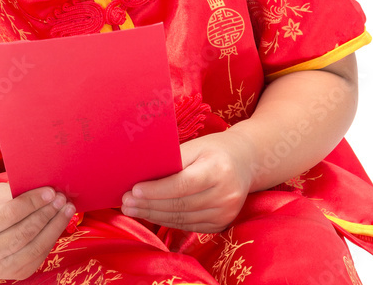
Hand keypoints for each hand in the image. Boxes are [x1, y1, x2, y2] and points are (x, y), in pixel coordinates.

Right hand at [0, 182, 75, 280]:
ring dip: (54, 227)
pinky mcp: (15, 274)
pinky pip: (38, 256)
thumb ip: (15, 194)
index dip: (32, 202)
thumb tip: (44, 189)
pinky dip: (51, 238)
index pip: (10, 214)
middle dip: (46, 214)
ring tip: (66, 209)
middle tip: (61, 198)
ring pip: (34, 247)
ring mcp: (0, 268)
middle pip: (24, 233)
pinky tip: (59, 223)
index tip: (50, 191)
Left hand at [120, 130, 254, 233]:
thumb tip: (143, 173)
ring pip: (183, 218)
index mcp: (218, 170)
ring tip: (133, 209)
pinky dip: (168, 220)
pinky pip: (189, 225)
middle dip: (149, 205)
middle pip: (180, 204)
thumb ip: (173, 160)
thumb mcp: (196, 146)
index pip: (182, 185)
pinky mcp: (221, 223)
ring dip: (154, 215)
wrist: (246, 161)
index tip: (133, 190)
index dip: (156, 190)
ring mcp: (225, 213)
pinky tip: (152, 214)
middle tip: (125, 202)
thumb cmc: (215, 149)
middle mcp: (225, 195)